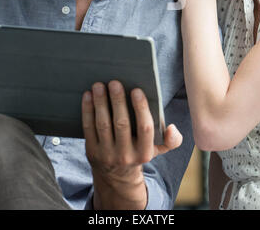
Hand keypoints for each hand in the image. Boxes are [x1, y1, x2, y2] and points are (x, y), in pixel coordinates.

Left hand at [81, 80, 181, 209]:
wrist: (117, 176)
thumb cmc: (139, 151)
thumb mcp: (158, 149)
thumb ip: (171, 140)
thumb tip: (171, 128)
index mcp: (145, 153)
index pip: (145, 128)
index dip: (141, 108)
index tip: (136, 89)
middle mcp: (126, 156)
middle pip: (121, 124)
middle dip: (118, 101)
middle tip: (114, 82)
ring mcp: (106, 154)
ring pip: (103, 124)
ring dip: (100, 102)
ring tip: (99, 85)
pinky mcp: (91, 151)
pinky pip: (88, 128)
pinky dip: (88, 110)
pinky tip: (88, 95)